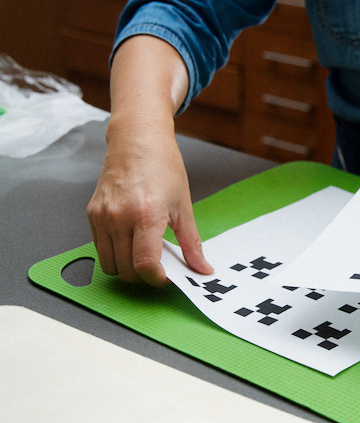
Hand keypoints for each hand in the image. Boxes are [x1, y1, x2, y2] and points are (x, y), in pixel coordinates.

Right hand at [87, 117, 212, 285]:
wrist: (137, 140)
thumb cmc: (163, 166)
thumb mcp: (184, 206)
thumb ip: (191, 242)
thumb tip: (202, 268)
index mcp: (146, 214)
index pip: (145, 265)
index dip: (158, 279)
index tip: (169, 277)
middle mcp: (119, 217)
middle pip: (126, 270)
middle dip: (145, 276)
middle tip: (161, 266)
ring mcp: (102, 216)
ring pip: (110, 264)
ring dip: (127, 268)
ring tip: (145, 254)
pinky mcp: (91, 214)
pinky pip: (100, 248)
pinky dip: (115, 254)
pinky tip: (131, 241)